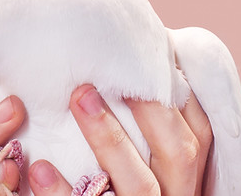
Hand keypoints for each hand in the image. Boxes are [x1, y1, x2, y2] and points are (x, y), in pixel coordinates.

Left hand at [27, 85, 212, 195]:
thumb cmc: (117, 183)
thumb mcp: (147, 162)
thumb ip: (149, 126)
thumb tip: (130, 68)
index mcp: (185, 177)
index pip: (200, 133)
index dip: (178, 96)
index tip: (146, 59)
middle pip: (179, 152)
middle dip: (149, 108)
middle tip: (111, 69)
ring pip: (141, 184)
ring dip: (110, 139)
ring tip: (79, 98)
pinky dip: (64, 192)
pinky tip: (40, 168)